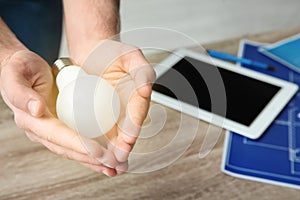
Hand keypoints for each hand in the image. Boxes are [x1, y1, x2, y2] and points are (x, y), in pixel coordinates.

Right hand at [0, 50, 119, 175]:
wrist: (19, 67)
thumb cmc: (19, 69)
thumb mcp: (16, 76)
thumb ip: (22, 93)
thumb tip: (36, 109)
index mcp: (31, 120)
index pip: (57, 134)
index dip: (77, 144)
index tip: (97, 151)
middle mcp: (41, 129)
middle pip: (68, 148)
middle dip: (91, 158)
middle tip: (113, 163)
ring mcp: (51, 131)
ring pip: (73, 150)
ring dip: (94, 161)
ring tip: (114, 167)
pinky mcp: (60, 127)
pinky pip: (76, 143)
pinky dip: (91, 152)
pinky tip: (105, 157)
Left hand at [77, 40, 155, 172]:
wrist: (92, 52)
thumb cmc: (112, 52)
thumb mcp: (131, 55)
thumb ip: (143, 70)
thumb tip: (147, 88)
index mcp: (138, 95)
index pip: (137, 113)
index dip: (133, 127)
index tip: (128, 139)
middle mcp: (127, 107)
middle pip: (128, 130)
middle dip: (124, 147)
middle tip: (119, 161)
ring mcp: (113, 113)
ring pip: (115, 136)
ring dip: (113, 152)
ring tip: (110, 166)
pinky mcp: (99, 116)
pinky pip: (100, 132)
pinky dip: (100, 145)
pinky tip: (96, 157)